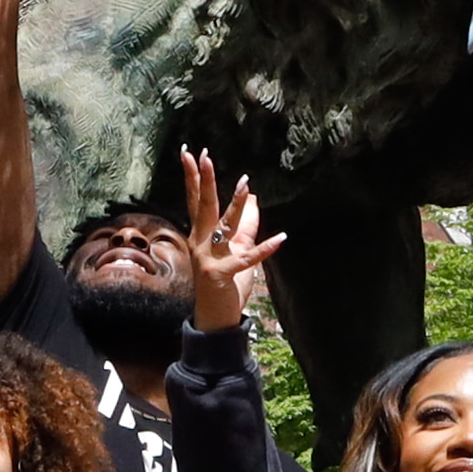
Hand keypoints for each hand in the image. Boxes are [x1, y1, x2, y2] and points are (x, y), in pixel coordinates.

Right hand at [177, 149, 286, 332]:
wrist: (214, 318)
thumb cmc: (224, 283)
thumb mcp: (238, 250)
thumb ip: (246, 225)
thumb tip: (255, 198)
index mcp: (202, 234)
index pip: (196, 200)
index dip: (194, 177)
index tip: (190, 153)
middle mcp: (201, 242)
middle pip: (203, 205)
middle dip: (205, 180)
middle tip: (204, 156)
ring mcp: (209, 258)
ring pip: (223, 225)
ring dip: (236, 204)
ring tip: (246, 184)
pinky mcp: (222, 274)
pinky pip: (247, 258)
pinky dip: (265, 248)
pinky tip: (281, 238)